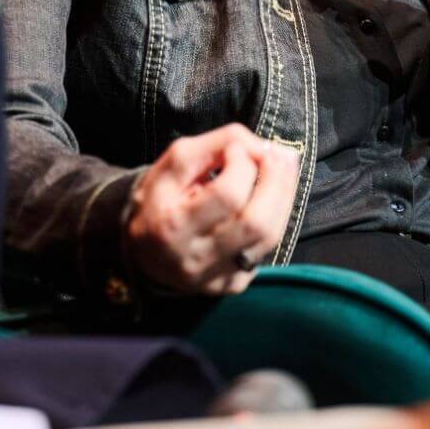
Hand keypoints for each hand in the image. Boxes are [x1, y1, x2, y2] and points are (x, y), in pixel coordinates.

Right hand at [125, 124, 300, 294]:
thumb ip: (216, 144)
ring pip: (270, 237)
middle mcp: (197, 259)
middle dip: (277, 181)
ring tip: (284, 168)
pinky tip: (271, 197)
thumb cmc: (160, 200)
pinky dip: (276, 217)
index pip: (227, 195)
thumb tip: (261, 146)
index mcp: (174, 226)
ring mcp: (218, 277)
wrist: (144, 250)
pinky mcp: (234, 284)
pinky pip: (268, 249)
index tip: (234, 148)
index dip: (242, 164)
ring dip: (285, 196)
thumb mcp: (173, 163)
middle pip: (256, 222)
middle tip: (278, 154)